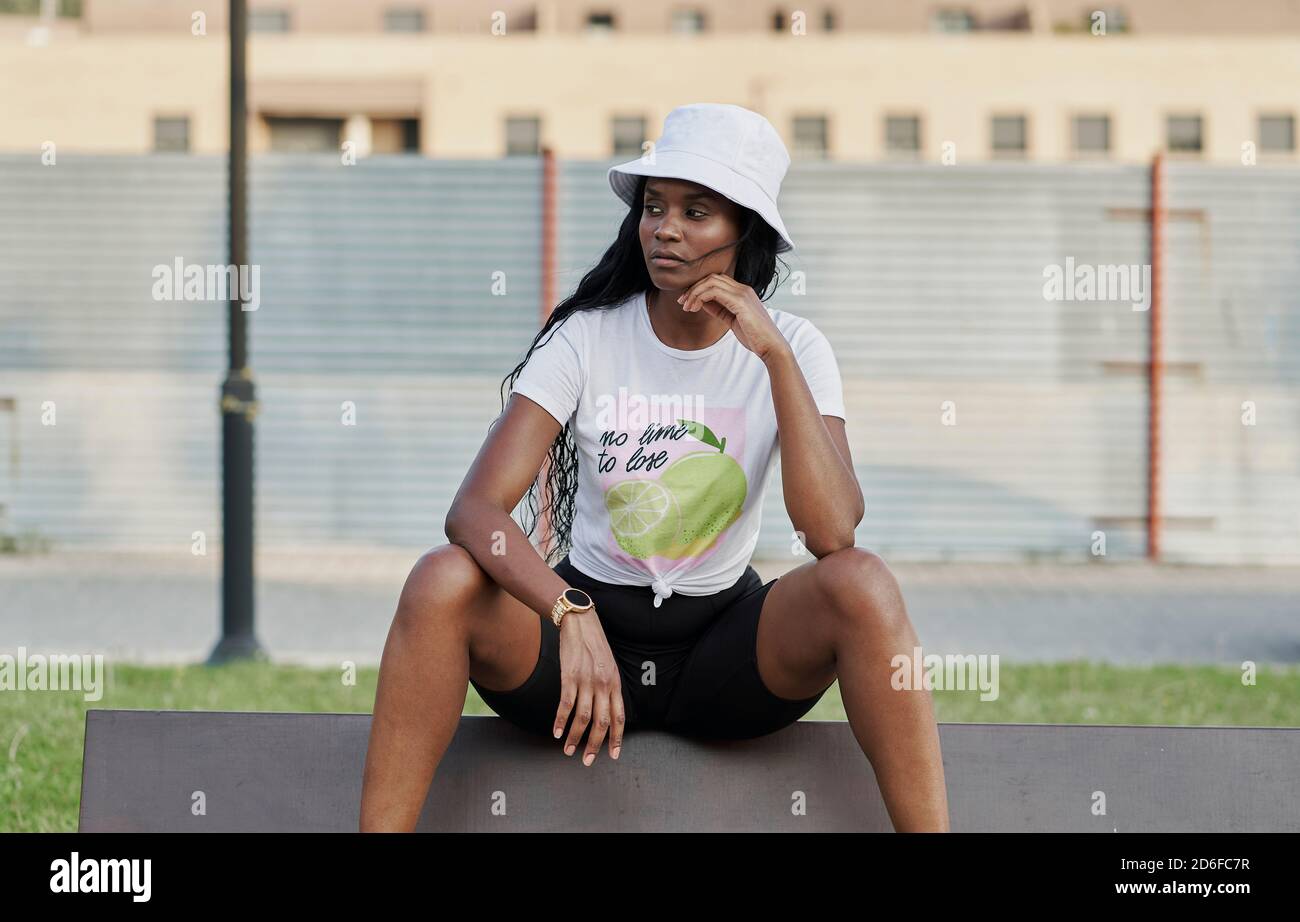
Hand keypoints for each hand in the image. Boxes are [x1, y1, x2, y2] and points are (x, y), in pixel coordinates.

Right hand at [554, 608, 624, 763]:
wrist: (580, 622)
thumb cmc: (594, 644)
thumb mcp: (609, 666)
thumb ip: (610, 687)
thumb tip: (607, 709)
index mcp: (615, 683)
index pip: (619, 717)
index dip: (617, 738)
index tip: (613, 755)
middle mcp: (603, 684)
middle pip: (601, 722)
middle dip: (595, 745)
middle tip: (588, 761)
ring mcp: (586, 681)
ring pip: (582, 718)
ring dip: (575, 738)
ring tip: (568, 750)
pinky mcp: (569, 676)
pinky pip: (565, 705)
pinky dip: (560, 721)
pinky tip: (556, 732)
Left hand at [676, 273, 791, 362]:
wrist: (771, 346)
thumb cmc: (754, 337)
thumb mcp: (732, 320)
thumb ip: (719, 309)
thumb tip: (702, 302)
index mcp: (742, 292)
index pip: (716, 281)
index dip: (699, 288)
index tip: (687, 302)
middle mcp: (743, 289)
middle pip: (712, 278)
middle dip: (694, 288)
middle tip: (682, 302)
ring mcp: (742, 294)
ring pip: (711, 282)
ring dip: (694, 293)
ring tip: (687, 307)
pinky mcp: (740, 302)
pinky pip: (714, 292)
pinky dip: (701, 297)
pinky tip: (695, 308)